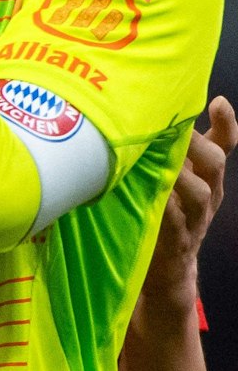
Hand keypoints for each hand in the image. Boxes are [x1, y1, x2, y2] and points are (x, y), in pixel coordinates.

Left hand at [145, 96, 236, 314]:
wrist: (167, 269)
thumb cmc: (165, 214)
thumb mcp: (171, 181)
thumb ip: (166, 155)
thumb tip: (144, 116)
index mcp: (207, 178)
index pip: (223, 146)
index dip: (226, 125)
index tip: (219, 102)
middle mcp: (208, 195)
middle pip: (215, 164)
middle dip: (197, 143)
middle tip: (176, 128)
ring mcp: (195, 219)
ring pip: (200, 193)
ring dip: (182, 174)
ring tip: (163, 157)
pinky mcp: (176, 240)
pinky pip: (174, 221)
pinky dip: (164, 206)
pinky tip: (150, 193)